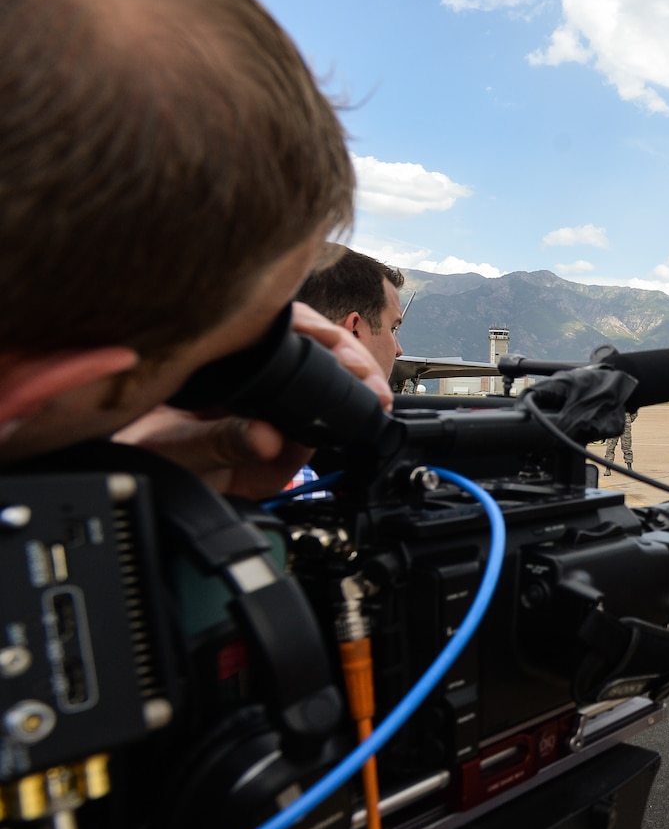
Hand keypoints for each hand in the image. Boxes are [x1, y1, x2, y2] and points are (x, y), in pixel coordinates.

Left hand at [112, 303, 393, 497]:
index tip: (339, 350)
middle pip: (310, 344)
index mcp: (211, 358)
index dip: (311, 331)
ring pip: (325, 377)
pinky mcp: (283, 438)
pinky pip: (322, 421)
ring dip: (354, 384)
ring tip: (373, 399)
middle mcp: (246, 372)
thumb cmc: (135, 457)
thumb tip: (266, 437)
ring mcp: (268, 403)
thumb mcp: (170, 450)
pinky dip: (348, 416)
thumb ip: (216, 441)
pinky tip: (364, 415)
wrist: (139, 501)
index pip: (270, 326)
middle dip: (346, 359)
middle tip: (369, 382)